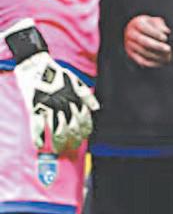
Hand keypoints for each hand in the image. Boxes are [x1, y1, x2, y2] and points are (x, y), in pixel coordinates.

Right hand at [4, 19, 98, 152]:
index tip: (83, 139)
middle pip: (71, 127)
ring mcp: (49, 106)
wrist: (36, 65)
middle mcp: (64, 104)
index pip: (84, 120)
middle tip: (71, 147)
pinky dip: (37, 136)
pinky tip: (40, 145)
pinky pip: (36, 125)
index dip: (84, 131)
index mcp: (74, 98)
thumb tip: (97, 108)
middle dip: (73, 140)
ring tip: (58, 149)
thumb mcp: (76, 81)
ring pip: (56, 129)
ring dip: (58, 142)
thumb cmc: (57, 73)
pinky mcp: (34, 106)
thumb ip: (87, 96)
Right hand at [123, 15, 172, 66]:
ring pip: (143, 51)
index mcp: (136, 23)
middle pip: (143, 41)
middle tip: (168, 49)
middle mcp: (130, 33)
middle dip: (157, 45)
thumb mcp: (156, 22)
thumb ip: (161, 25)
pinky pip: (141, 61)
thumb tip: (166, 32)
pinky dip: (152, 63)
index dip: (155, 33)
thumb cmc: (151, 26)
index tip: (165, 38)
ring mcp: (129, 44)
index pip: (144, 28)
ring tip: (168, 56)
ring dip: (156, 55)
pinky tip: (161, 63)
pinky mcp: (131, 54)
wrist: (138, 31)